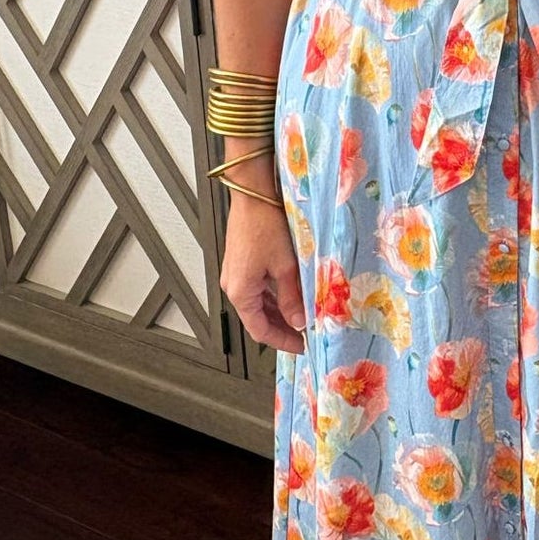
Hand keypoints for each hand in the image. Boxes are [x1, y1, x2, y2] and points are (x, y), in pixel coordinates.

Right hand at [221, 196, 306, 352]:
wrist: (253, 192)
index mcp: (240, 291)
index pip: (260, 330)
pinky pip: (257, 289)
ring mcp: (235, 273)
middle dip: (282, 329)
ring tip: (302, 319)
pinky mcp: (241, 262)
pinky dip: (273, 298)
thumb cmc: (266, 224)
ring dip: (278, 313)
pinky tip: (291, 298)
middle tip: (306, 335)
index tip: (303, 347)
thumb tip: (299, 322)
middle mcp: (233, 286)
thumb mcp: (285, 265)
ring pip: (258, 304)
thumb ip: (292, 298)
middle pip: (257, 319)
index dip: (283, 342)